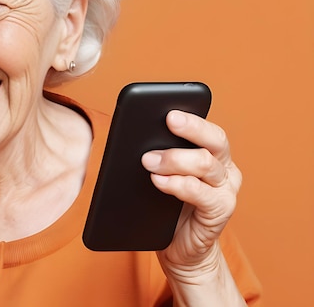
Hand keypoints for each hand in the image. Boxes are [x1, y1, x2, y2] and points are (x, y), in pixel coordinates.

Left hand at [141, 110, 241, 281]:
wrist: (180, 247)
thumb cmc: (167, 206)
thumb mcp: (161, 173)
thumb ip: (157, 154)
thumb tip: (132, 135)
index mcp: (212, 152)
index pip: (206, 127)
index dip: (191, 116)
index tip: (169, 109)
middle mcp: (225, 167)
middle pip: (215, 139)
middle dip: (190, 128)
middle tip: (167, 121)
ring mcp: (225, 189)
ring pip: (207, 163)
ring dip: (175, 158)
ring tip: (149, 161)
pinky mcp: (220, 211)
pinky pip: (201, 193)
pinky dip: (178, 184)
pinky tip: (158, 181)